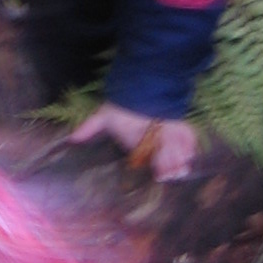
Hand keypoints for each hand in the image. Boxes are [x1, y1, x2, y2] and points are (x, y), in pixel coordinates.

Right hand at [68, 105, 198, 179]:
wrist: (141, 87)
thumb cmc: (123, 105)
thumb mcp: (105, 115)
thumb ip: (90, 126)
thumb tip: (71, 137)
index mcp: (141, 145)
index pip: (151, 161)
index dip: (159, 168)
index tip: (163, 175)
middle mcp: (155, 143)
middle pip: (167, 160)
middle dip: (172, 166)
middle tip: (176, 171)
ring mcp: (169, 135)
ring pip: (179, 153)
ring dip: (182, 158)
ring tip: (184, 164)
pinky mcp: (181, 127)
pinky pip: (189, 139)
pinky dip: (190, 145)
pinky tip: (191, 151)